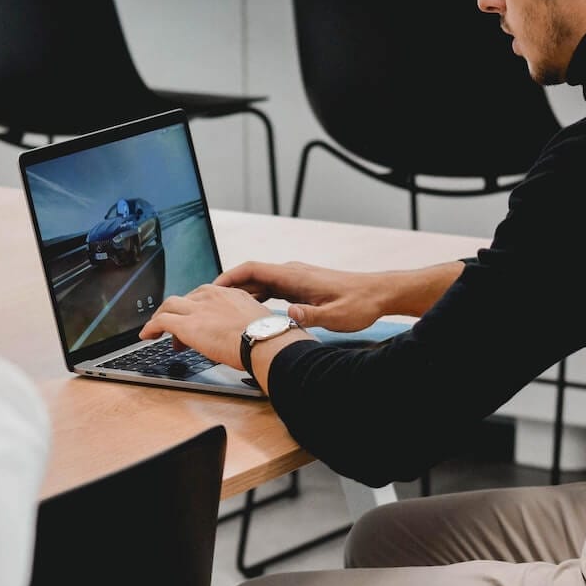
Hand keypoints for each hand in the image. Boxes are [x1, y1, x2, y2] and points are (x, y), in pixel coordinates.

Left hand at [139, 285, 270, 369]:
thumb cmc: (268, 338)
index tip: (196, 323)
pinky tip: (146, 336)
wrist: (266, 341)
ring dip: (161, 318)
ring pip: (169, 306)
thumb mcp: (256, 321)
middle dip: (179, 315)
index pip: (203, 296)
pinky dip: (151, 327)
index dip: (195, 310)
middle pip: (185, 299)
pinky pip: (161, 321)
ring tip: (156, 331)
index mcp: (230, 294)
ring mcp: (198, 309)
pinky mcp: (187, 324)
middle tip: (177, 332)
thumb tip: (238, 335)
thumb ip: (242, 322)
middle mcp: (212, 296)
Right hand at [215, 260, 386, 331]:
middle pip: (251, 277)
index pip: (252, 269)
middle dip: (228, 288)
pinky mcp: (300, 288)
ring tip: (222, 311)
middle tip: (208, 304)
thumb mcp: (336, 316)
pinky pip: (270, 290)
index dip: (229, 277)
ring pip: (259, 284)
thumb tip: (288, 315)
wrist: (377, 294)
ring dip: (241, 294)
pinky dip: (256, 298)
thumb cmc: (359, 303)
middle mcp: (291, 273)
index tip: (211, 289)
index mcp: (294, 276)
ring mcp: (295, 279)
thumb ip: (310, 316)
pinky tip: (249, 313)